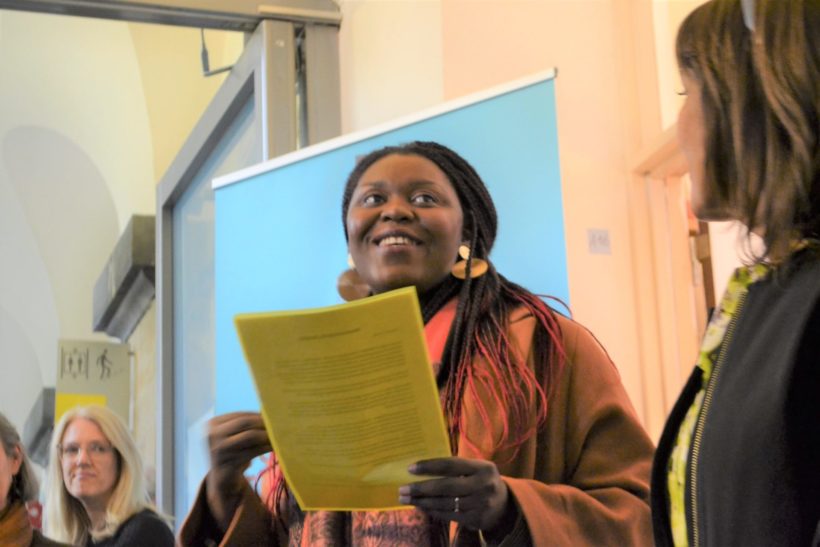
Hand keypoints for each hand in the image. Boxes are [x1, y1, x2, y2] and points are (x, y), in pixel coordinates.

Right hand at [205, 412, 271, 530]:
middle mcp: (212, 435)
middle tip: (281, 423)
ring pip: (250, 436)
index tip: (275, 415)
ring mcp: (218, 450)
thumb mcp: (234, 436)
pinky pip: (252, 451)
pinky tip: (276, 446)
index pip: (240, 415)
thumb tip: (271, 412)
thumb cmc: (233, 453)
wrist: (222, 480)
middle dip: (264, 422)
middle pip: (244, 423)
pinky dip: (266, 447)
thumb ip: (246, 425)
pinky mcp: (227, 463)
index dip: (258, 415)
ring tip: (280, 434)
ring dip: (268, 434)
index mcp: (213, 424)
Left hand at [398, 457, 515, 535]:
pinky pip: (449, 515)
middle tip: (402, 489)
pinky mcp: (476, 519)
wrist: (505, 505)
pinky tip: (422, 506)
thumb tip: (422, 467)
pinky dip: (433, 511)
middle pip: (446, 486)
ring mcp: (481, 504)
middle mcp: (483, 485)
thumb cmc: (482, 481)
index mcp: (483, 467)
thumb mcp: (477, 469)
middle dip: (421, 488)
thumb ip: (456, 467)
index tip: (410, 468)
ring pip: (445, 503)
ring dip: (423, 501)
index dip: (430, 466)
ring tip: (406, 499)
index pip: (451, 464)